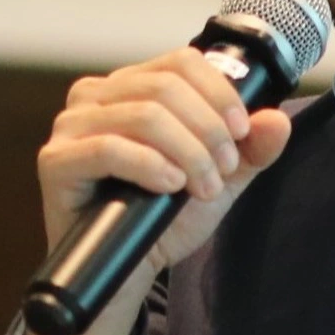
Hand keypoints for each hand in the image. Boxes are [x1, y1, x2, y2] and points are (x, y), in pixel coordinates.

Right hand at [21, 47, 291, 334]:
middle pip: (166, 87)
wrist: (127, 272)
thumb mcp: (219, 180)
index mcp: (132, 86)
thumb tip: (277, 119)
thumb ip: (251, 151)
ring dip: (188, 152)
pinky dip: (150, 165)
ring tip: (204, 187)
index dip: (220, 92)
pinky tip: (171, 186)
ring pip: (144, 115)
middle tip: (224, 169)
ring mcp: (71, 126)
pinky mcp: (56, 161)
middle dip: (208, 129)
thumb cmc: (164, 218)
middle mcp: (96, 96)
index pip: (181, 62)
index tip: (242, 131)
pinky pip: (108, 148)